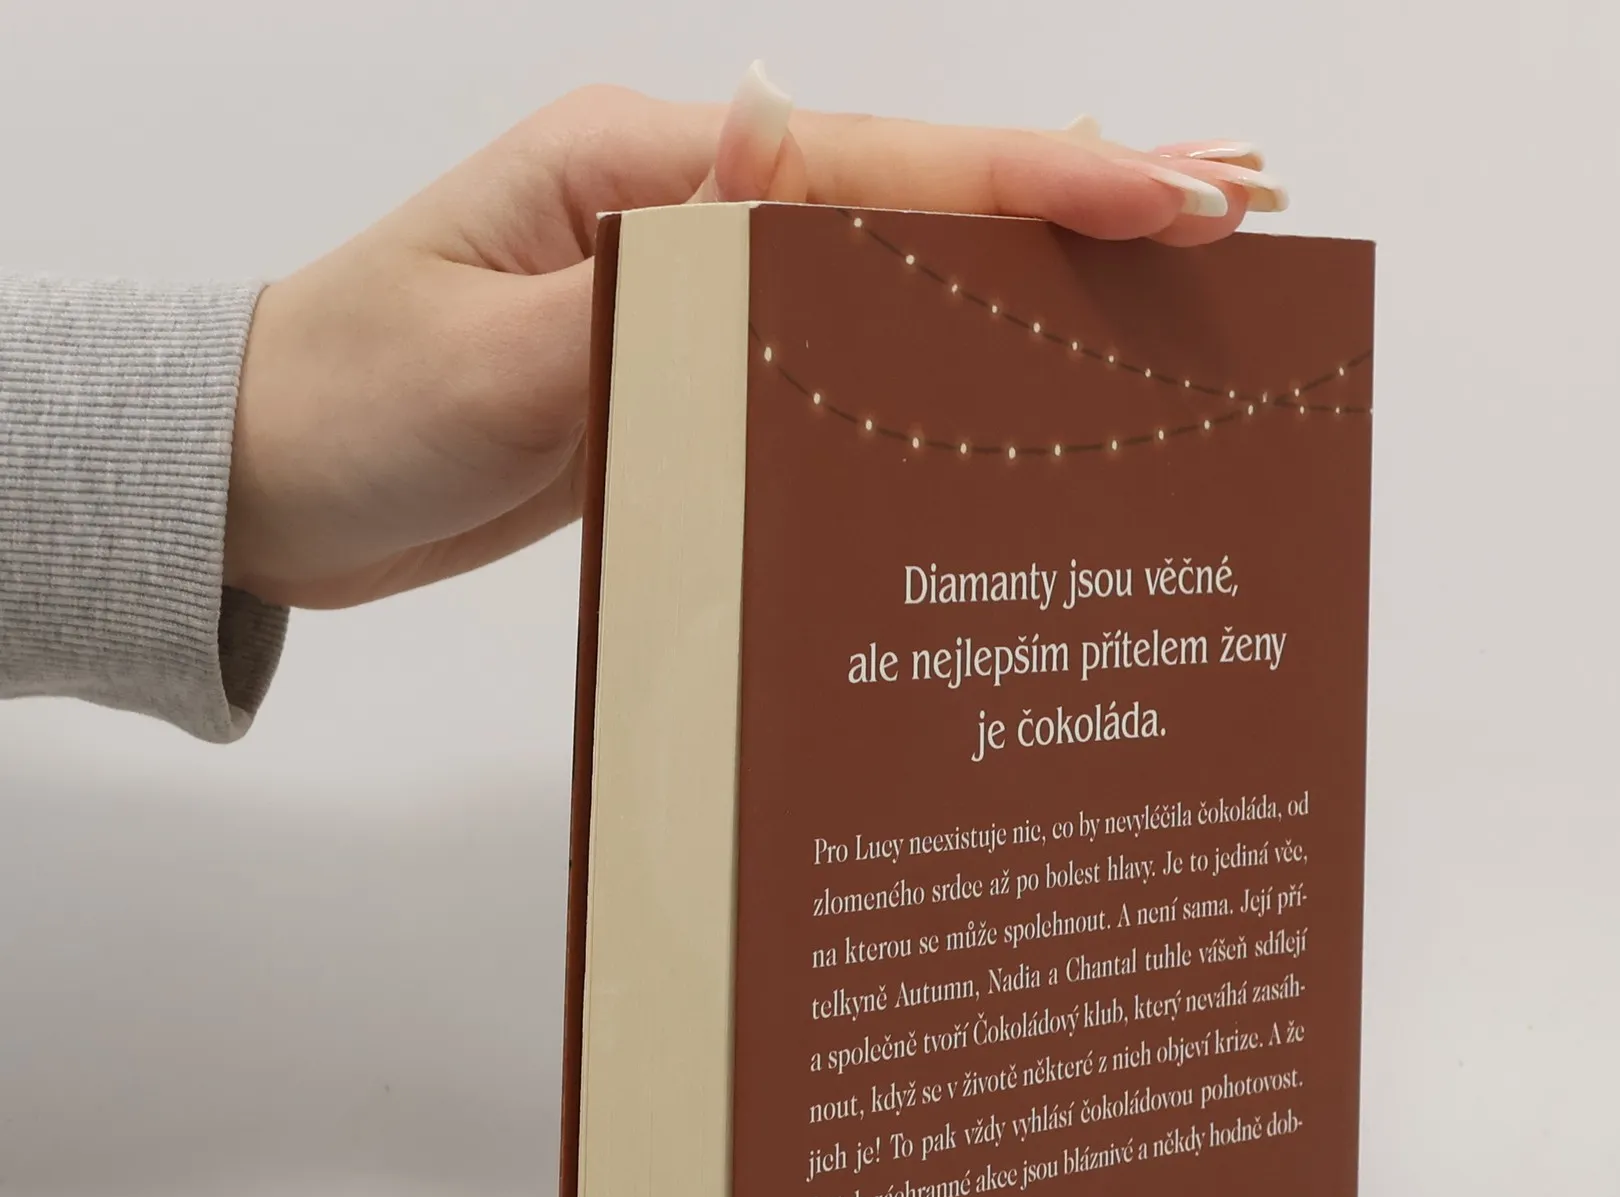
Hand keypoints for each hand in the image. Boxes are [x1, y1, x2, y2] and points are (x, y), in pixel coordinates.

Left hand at [223, 67, 1285, 608]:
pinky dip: (941, 357)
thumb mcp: (491, 352)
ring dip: (1030, 280)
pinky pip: (842, 360)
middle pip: (917, 202)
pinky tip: (1017, 374)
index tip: (1175, 194)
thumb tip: (793, 182)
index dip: (1034, 186)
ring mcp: (695, 296)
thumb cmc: (349, 404)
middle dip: (1076, 205)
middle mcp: (685, 217)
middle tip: (1236, 211)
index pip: (877, 173)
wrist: (266, 483)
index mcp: (642, 176)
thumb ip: (650, 290)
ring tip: (1168, 282)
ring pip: (896, 279)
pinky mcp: (691, 375)